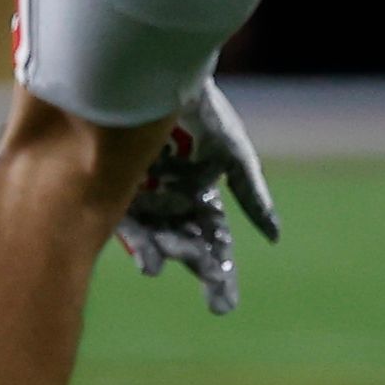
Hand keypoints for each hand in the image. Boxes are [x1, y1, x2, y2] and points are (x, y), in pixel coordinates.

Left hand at [113, 77, 280, 313]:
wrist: (149, 78)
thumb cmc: (197, 110)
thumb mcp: (232, 152)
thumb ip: (252, 193)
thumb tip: (273, 236)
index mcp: (200, 194)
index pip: (213, 243)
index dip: (220, 274)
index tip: (223, 306)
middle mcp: (170, 202)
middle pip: (188, 248)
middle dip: (202, 274)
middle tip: (217, 303)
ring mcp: (140, 199)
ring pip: (157, 240)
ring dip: (164, 257)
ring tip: (164, 269)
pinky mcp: (110, 191)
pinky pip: (126, 226)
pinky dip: (139, 245)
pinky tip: (149, 260)